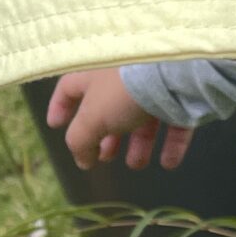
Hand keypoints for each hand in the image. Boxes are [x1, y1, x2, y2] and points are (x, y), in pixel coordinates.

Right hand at [46, 68, 194, 171]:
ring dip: (138, 144)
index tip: (56, 125)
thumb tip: (82, 159)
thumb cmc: (123, 91)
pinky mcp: (179, 94)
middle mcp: (121, 76)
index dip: (60, 107)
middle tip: (105, 157)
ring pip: (141, 117)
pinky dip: (170, 144)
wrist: (173, 73)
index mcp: (93, 74)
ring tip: (137, 163)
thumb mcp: (91, 118)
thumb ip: (80, 141)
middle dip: (106, 137)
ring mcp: (152, 84)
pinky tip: (167, 162)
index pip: (69, 88)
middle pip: (108, 108)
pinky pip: (173, 121)